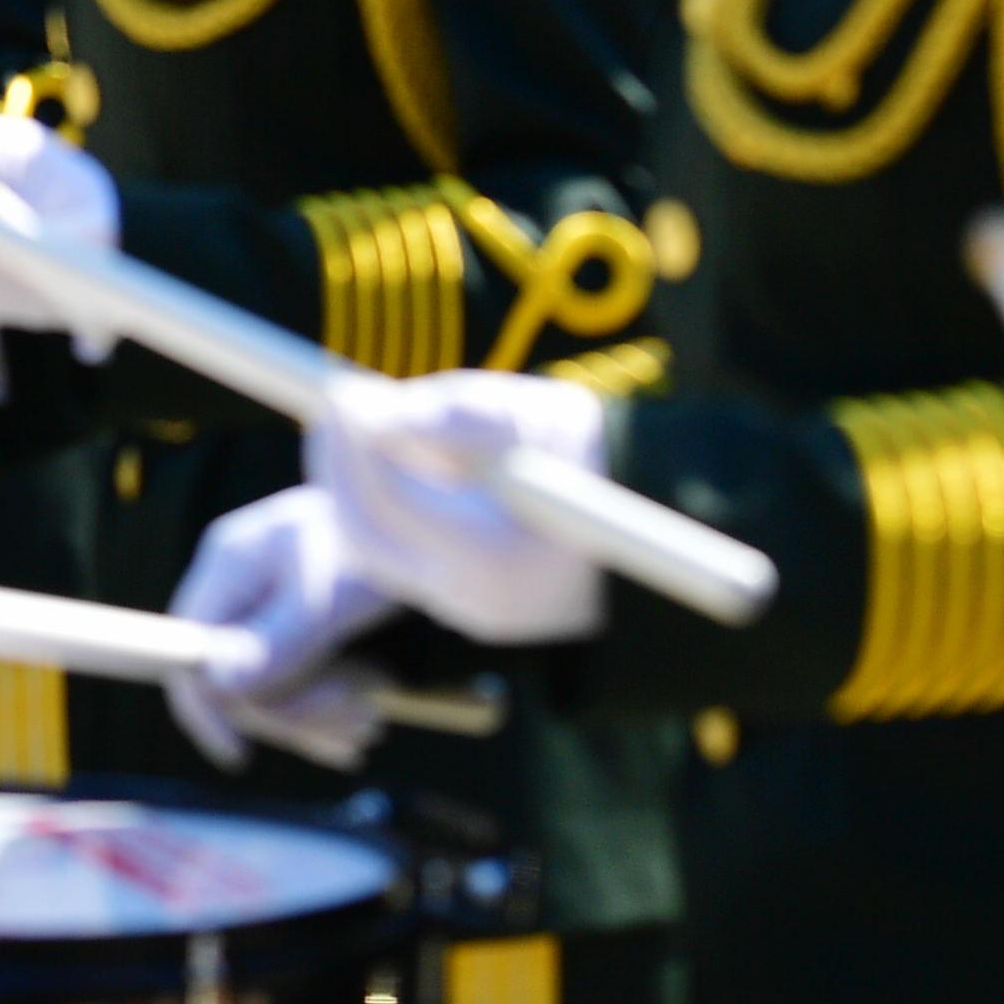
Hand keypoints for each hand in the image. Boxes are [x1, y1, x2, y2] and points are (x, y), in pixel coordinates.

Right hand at [164, 488, 399, 769]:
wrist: (428, 512)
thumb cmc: (381, 544)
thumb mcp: (335, 597)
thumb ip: (277, 639)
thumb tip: (218, 683)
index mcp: (230, 564)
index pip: (187, 648)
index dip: (205, 705)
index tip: (239, 753)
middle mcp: (237, 583)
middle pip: (233, 675)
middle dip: (290, 713)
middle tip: (361, 728)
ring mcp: (263, 602)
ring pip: (266, 684)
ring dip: (316, 715)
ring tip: (371, 724)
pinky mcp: (292, 620)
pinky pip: (292, 677)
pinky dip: (326, 704)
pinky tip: (366, 714)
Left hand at [312, 370, 611, 645]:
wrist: (666, 524)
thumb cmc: (602, 455)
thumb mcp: (538, 415)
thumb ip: (454, 414)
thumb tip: (364, 411)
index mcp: (497, 557)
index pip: (389, 502)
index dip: (353, 445)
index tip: (342, 392)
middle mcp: (475, 599)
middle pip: (365, 536)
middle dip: (339, 467)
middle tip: (337, 407)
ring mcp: (469, 611)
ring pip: (376, 552)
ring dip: (356, 485)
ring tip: (363, 426)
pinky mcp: (468, 608)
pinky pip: (401, 560)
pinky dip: (384, 509)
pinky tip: (392, 462)